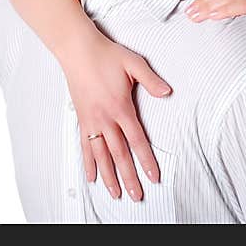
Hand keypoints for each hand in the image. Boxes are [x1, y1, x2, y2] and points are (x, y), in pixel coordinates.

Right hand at [58, 29, 172, 201]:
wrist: (77, 49)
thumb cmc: (105, 55)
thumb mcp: (134, 63)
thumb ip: (152, 80)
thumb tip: (167, 92)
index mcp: (120, 107)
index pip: (137, 140)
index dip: (146, 161)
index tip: (153, 176)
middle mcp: (105, 118)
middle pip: (119, 154)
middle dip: (129, 177)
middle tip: (137, 195)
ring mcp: (91, 120)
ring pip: (101, 155)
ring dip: (109, 176)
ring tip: (115, 193)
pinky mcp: (82, 118)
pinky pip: (85, 146)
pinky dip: (89, 163)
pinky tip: (92, 176)